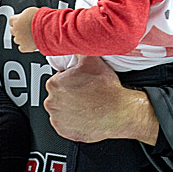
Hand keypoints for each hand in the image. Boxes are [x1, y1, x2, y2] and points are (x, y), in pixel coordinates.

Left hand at [9, 7, 38, 51]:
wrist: (45, 27)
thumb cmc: (40, 18)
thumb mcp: (31, 11)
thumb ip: (26, 15)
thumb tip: (27, 16)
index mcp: (17, 20)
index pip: (11, 21)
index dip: (16, 22)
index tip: (19, 22)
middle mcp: (16, 29)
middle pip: (13, 30)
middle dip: (18, 30)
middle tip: (26, 30)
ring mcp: (19, 39)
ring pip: (16, 40)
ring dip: (21, 38)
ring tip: (30, 37)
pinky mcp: (24, 47)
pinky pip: (21, 48)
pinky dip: (25, 47)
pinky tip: (29, 44)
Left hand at [44, 56, 159, 144]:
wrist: (120, 111)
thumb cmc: (107, 89)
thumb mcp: (91, 60)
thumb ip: (78, 48)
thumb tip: (73, 40)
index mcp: (55, 84)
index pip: (57, 79)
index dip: (70, 80)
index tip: (80, 83)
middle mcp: (52, 102)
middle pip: (58, 95)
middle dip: (69, 94)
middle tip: (84, 93)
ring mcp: (58, 119)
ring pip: (60, 109)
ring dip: (69, 107)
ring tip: (85, 104)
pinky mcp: (64, 131)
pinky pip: (64, 125)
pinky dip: (72, 121)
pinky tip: (83, 115)